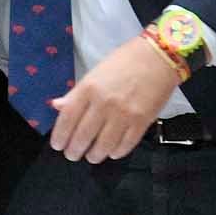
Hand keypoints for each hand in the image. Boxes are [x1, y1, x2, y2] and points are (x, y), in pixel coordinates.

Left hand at [47, 35, 177, 161]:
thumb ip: (76, 93)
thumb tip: (57, 106)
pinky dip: (117, 152)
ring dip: (95, 155)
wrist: (158, 57)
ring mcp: (124, 114)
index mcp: (88, 88)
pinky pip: (126, 143)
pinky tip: (112, 153)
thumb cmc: (124, 62)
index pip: (68, 118)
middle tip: (72, 155)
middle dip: (74, 150)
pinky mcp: (143, 121)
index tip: (57, 145)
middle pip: (83, 135)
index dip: (60, 135)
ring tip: (91, 157)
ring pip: (104, 144)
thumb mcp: (94, 73)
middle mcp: (103, 103)